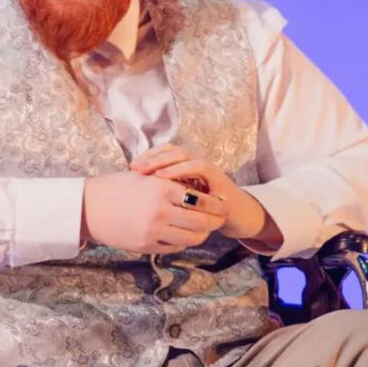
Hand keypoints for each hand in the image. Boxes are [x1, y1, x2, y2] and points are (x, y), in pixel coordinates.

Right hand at [81, 171, 227, 253]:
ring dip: (202, 234)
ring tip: (204, 228)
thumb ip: (170, 183)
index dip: (215, 203)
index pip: (201, 199)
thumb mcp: (144, 177)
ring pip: (192, 237)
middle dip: (215, 220)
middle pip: (202, 221)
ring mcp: (153, 231)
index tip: (221, 203)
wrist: (89, 208)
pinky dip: (183, 241)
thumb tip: (198, 192)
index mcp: (161, 188)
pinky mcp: (146, 246)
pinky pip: (175, 246)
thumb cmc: (116, 187)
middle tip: (220, 218)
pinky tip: (183, 234)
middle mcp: (160, 211)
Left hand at [130, 143, 281, 246]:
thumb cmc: (204, 211)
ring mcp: (208, 169)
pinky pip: (201, 168)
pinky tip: (170, 182)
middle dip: (153, 157)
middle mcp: (196, 162)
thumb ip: (162, 194)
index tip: (131, 167)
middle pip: (172, 150)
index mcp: (185, 166)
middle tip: (136, 168)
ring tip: (152, 173)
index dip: (148, 156)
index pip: (163, 151)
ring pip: (185, 155)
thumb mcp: (179, 202)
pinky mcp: (219, 177)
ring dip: (168, 162)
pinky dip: (184, 171)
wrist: (237, 216)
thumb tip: (135, 192)